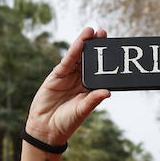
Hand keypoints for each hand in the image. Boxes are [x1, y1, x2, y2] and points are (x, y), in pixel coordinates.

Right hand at [24, 27, 111, 146]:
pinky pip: (66, 62)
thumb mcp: (82, 111)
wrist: (46, 129)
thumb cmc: (66, 122)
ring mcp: (68, 77)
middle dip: (95, 45)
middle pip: (89, 59)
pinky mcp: (56, 76)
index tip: (114, 47)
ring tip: (91, 31)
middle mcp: (79, 80)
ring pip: (77, 57)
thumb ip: (93, 100)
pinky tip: (79, 43)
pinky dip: (73, 52)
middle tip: (103, 32)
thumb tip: (108, 92)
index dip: (105, 58)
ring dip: (84, 44)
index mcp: (89, 88)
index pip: (99, 70)